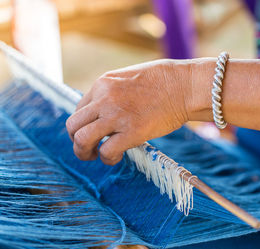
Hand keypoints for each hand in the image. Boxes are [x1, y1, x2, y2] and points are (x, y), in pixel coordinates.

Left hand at [66, 59, 211, 164]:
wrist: (185, 85)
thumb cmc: (164, 81)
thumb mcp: (129, 78)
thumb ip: (112, 93)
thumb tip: (105, 112)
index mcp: (103, 84)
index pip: (79, 109)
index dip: (84, 125)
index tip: (94, 132)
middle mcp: (104, 98)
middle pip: (73, 125)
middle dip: (76, 140)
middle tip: (87, 149)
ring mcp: (116, 115)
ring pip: (82, 139)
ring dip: (84, 152)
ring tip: (94, 156)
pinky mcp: (132, 131)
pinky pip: (106, 151)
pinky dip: (107, 158)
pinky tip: (116, 157)